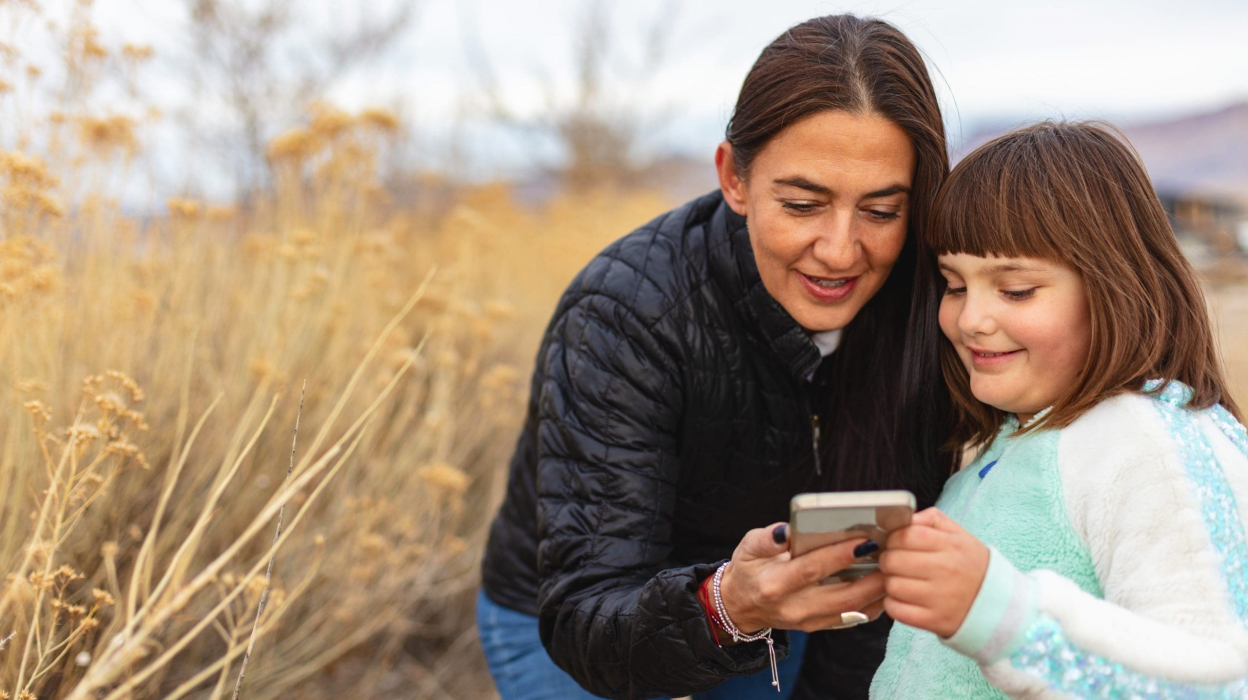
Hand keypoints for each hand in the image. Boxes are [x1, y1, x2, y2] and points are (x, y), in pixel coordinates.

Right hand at [717, 523, 885, 635]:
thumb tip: (789, 530)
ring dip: (878, 590)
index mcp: (774, 584)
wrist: (741, 606)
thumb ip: (768, 538)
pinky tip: (885, 585)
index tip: (865, 539)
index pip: (812, 569)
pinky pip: (853, 618)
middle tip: (893, 555)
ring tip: (895, 567)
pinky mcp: (819, 626)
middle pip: (841, 594)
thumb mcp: (747, 547)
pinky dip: (874, 602)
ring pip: (852, 609)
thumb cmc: (748, 570)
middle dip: (872, 576)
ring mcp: (808, 621)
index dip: (840, 555)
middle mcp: (793, 607)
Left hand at [878, 508, 988, 637]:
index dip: (893, 539)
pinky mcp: (935, 620)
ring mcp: (940, 598)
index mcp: (951, 546)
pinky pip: (896, 610)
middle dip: (888, 560)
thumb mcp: (959, 535)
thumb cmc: (972, 566)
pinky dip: (893, 604)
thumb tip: (903, 519)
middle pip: (893, 560)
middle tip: (896, 564)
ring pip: (892, 585)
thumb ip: (931, 519)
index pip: (905, 535)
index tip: (895, 544)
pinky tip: (904, 599)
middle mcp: (946, 571)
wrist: (999, 604)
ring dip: (890, 583)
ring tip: (902, 581)